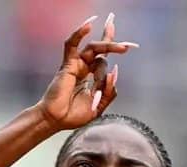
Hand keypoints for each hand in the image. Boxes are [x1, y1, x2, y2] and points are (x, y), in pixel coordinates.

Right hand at [36, 13, 136, 130]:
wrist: (57, 120)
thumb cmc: (73, 116)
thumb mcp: (99, 106)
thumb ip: (109, 91)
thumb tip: (114, 72)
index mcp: (91, 78)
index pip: (104, 60)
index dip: (114, 51)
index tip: (129, 47)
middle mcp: (84, 69)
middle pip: (100, 49)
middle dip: (113, 43)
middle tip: (128, 44)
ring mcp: (76, 65)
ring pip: (94, 49)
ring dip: (108, 47)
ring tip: (123, 48)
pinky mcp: (68, 65)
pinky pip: (72, 44)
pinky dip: (79, 34)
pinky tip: (89, 25)